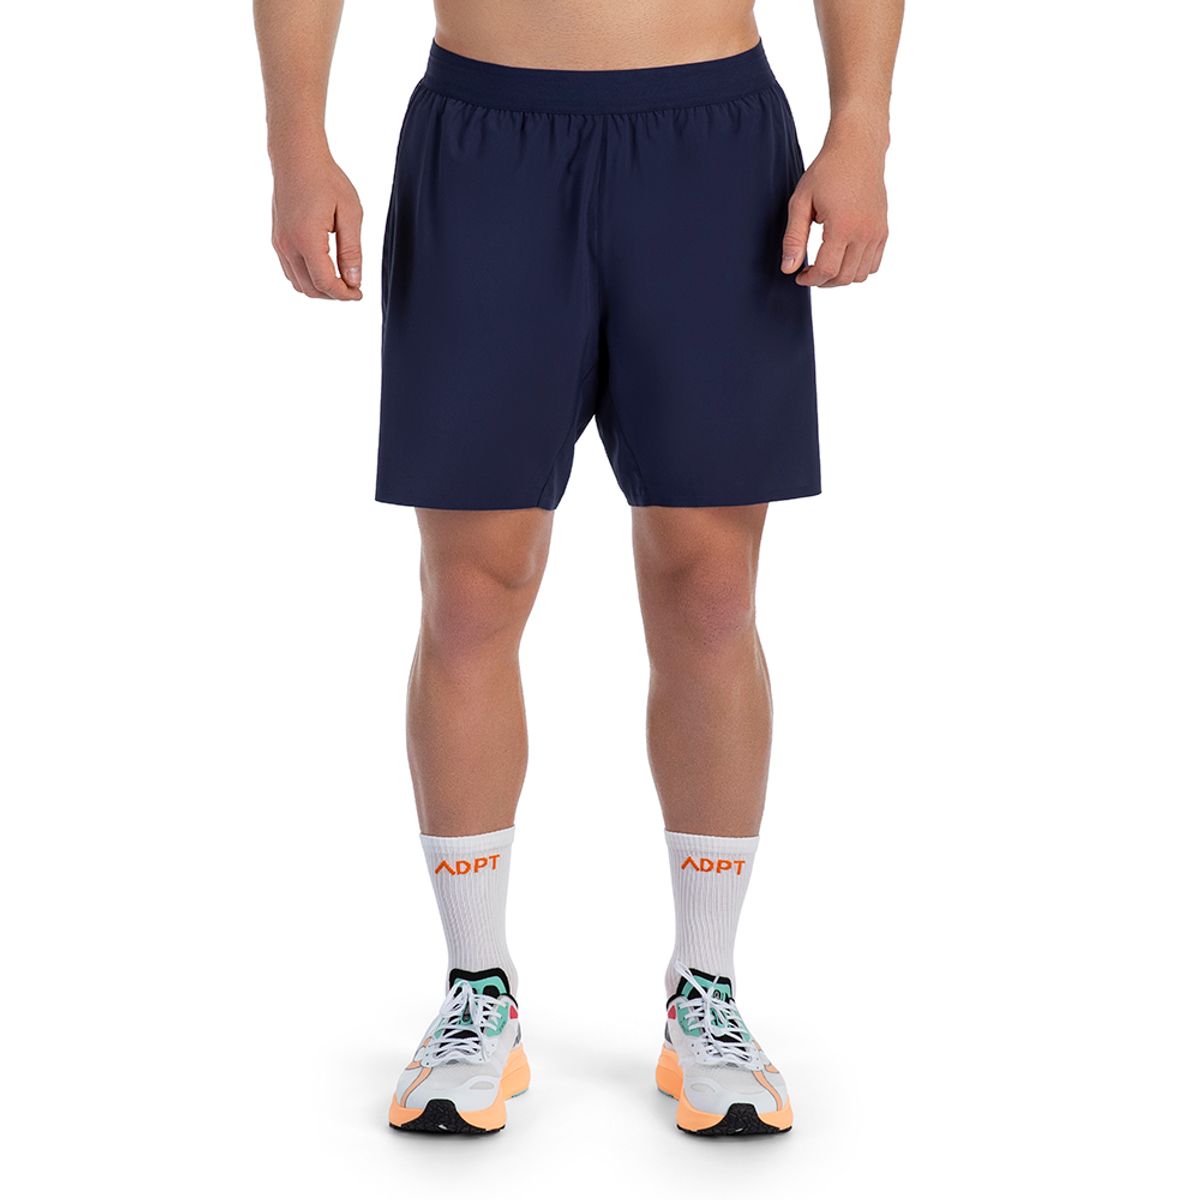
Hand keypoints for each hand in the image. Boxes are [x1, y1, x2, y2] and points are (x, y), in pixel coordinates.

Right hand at [270, 147, 362, 299]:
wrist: (297, 157)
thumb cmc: (326, 179)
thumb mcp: (350, 213)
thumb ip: (352, 250)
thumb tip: (354, 281)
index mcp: (307, 239)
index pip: (325, 283)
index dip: (345, 294)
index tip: (360, 293)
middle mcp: (288, 245)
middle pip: (311, 289)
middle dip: (334, 295)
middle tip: (353, 288)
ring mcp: (279, 243)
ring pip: (299, 284)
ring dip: (320, 288)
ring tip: (341, 279)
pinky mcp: (277, 239)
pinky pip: (291, 271)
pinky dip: (308, 278)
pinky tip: (325, 268)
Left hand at [780, 126, 888, 286]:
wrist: (858, 150)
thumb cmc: (826, 171)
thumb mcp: (801, 202)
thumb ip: (794, 238)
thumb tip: (788, 269)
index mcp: (843, 226)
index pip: (826, 271)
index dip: (809, 280)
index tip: (798, 276)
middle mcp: (865, 232)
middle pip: (844, 277)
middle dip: (823, 281)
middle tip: (808, 272)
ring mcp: (877, 232)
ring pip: (860, 275)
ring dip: (840, 277)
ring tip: (825, 264)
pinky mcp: (883, 230)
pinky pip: (873, 264)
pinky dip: (858, 269)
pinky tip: (842, 257)